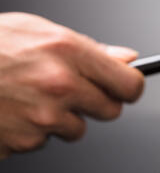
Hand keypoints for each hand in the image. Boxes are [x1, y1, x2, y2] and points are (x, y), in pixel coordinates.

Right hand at [0, 12, 144, 158]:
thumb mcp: (40, 31)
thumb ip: (89, 48)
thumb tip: (126, 58)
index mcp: (69, 53)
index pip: (129, 84)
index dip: (129, 86)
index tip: (125, 86)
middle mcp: (60, 86)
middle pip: (110, 111)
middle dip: (97, 103)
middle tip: (73, 90)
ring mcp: (43, 118)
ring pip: (77, 129)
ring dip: (63, 118)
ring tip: (33, 97)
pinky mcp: (25, 141)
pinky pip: (45, 140)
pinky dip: (35, 130)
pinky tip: (16, 111)